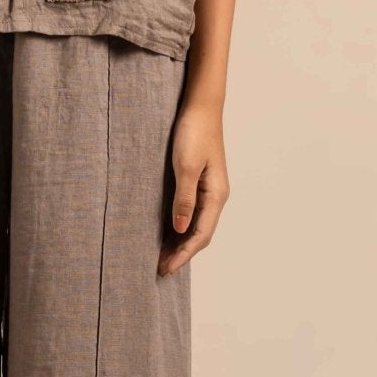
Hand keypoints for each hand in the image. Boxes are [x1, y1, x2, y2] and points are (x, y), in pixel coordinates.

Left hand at [159, 94, 229, 274]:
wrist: (200, 106)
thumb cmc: (194, 133)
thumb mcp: (186, 167)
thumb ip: (184, 199)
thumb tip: (181, 230)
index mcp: (216, 195)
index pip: (200, 235)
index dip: (183, 255)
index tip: (165, 268)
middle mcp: (215, 196)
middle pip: (200, 234)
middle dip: (181, 253)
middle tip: (160, 269)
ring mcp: (208, 189)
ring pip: (195, 225)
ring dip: (180, 242)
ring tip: (160, 257)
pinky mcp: (199, 182)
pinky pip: (190, 212)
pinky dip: (179, 227)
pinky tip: (166, 232)